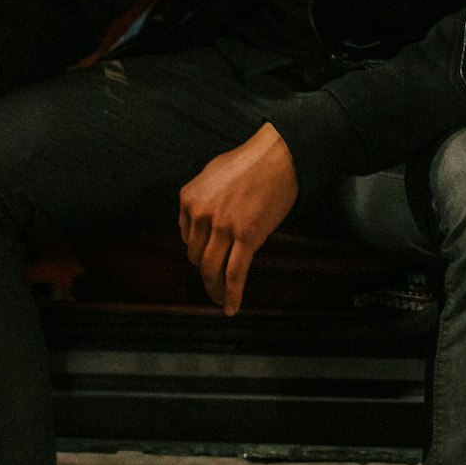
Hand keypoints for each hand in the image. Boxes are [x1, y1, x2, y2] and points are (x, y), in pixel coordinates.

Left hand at [179, 122, 297, 315]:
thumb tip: (197, 222)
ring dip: (214, 289)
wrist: (278, 157)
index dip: (198, 251)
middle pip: (197, 257)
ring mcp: (223, 227)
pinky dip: (232, 295)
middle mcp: (201, 213)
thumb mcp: (212, 175)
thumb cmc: (250, 162)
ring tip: (219, 299)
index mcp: (189, 198)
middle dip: (206, 271)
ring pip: (212, 270)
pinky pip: (235, 274)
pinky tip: (231, 308)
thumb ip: (201, 199)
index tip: (206, 259)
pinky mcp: (247, 237)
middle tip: (214, 280)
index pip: (187, 237)